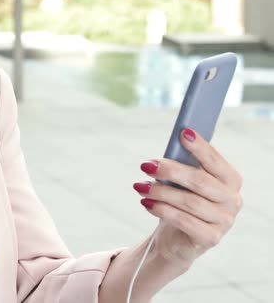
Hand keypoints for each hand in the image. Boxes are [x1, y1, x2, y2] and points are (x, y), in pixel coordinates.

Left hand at [133, 128, 242, 264]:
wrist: (177, 239)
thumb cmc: (181, 203)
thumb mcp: (182, 183)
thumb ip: (181, 167)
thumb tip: (164, 154)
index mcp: (231, 180)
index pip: (216, 161)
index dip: (200, 147)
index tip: (183, 133)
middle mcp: (233, 200)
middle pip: (199, 181)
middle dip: (170, 170)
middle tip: (146, 165)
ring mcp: (225, 221)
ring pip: (189, 201)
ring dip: (160, 191)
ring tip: (139, 186)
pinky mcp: (211, 238)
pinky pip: (183, 220)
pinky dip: (162, 209)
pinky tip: (146, 203)